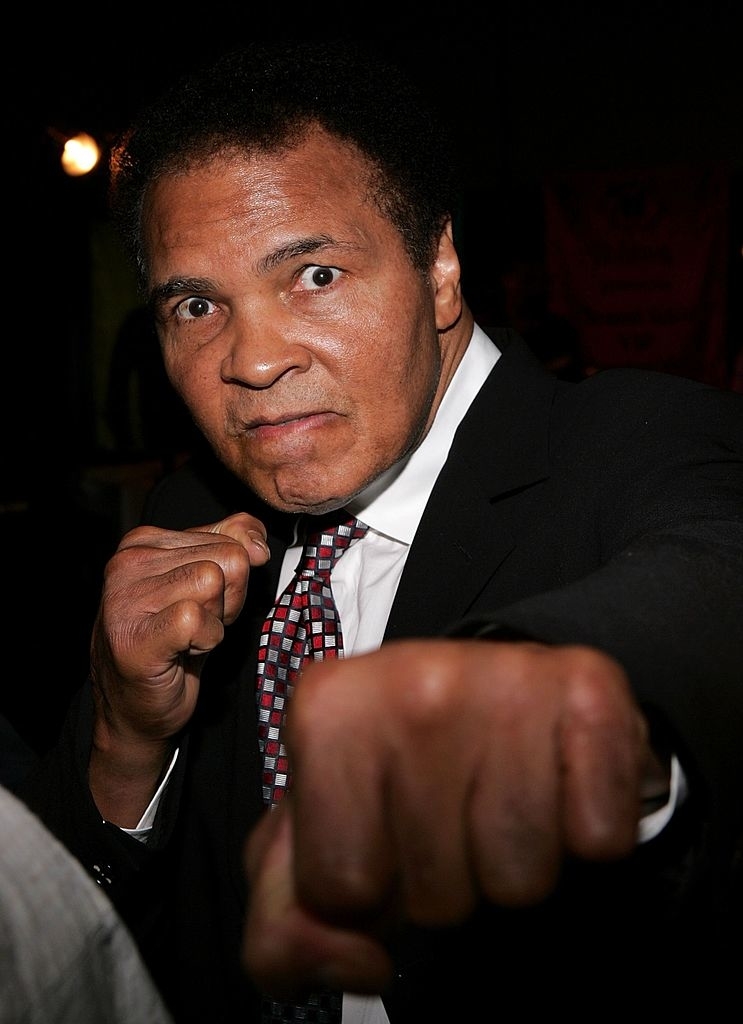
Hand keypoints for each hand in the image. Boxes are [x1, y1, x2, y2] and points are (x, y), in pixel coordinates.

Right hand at [89, 512, 269, 823]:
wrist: (137, 710)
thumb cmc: (174, 646)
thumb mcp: (207, 585)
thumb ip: (233, 545)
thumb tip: (257, 543)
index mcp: (144, 542)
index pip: (230, 536)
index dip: (234, 578)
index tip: (203, 603)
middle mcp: (128, 562)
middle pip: (227, 559)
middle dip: (228, 598)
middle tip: (197, 626)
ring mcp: (126, 599)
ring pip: (214, 583)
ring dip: (217, 620)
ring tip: (189, 638)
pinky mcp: (135, 635)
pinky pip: (199, 619)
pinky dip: (207, 640)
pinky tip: (184, 651)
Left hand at [243, 638, 663, 997]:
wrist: (497, 687)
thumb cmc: (403, 760)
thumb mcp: (315, 833)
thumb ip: (288, 923)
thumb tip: (361, 963)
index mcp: (328, 710)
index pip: (338, 889)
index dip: (366, 889)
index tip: (382, 834)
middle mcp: (413, 684)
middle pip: (435, 894)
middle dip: (445, 879)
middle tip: (450, 814)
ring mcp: (505, 680)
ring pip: (519, 879)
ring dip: (513, 862)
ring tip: (500, 797)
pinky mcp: (589, 689)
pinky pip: (598, 839)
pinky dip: (585, 833)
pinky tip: (556, 784)